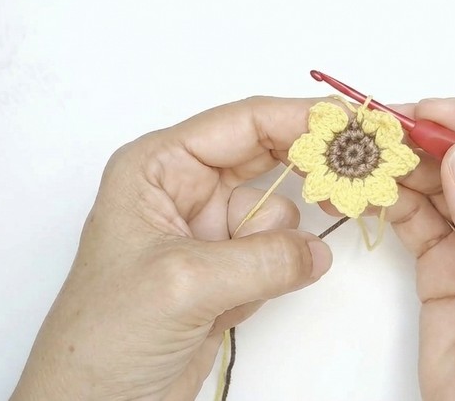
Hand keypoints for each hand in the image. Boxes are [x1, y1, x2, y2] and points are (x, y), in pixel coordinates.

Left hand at [10, 97, 332, 400]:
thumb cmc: (103, 337)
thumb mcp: (184, 283)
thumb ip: (261, 258)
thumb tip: (318, 250)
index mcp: (157, 167)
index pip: (242, 123)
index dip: (299, 118)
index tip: (351, 125)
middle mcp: (182, 189)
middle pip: (268, 158)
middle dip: (306, 172)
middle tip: (350, 179)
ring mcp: (206, 232)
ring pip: (278, 215)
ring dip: (273, 249)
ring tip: (233, 287)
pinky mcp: (225, 272)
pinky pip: (276, 256)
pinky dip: (271, 279)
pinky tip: (229, 306)